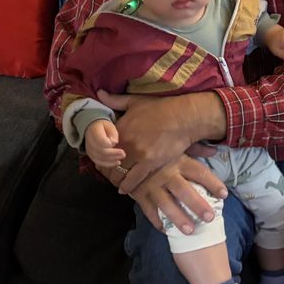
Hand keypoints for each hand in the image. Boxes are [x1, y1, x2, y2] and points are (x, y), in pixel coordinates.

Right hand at [84, 119, 124, 168]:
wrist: (92, 129)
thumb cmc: (103, 127)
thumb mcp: (110, 125)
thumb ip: (112, 133)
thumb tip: (114, 142)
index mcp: (94, 132)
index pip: (100, 141)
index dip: (109, 144)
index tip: (117, 144)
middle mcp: (90, 142)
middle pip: (101, 151)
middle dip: (113, 154)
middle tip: (123, 154)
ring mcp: (89, 150)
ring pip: (99, 158)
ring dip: (111, 160)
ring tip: (120, 159)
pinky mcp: (91, 156)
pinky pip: (98, 162)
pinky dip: (108, 164)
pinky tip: (116, 162)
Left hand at [95, 89, 227, 194]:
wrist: (183, 117)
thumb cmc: (160, 107)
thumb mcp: (135, 101)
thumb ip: (115, 100)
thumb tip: (99, 93)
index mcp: (119, 128)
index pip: (101, 148)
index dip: (99, 156)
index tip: (101, 161)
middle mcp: (125, 142)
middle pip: (108, 163)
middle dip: (107, 171)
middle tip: (108, 176)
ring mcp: (138, 154)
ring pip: (120, 174)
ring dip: (117, 181)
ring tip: (117, 184)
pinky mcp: (150, 162)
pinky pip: (135, 179)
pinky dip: (129, 186)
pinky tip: (126, 190)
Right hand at [99, 157, 226, 233]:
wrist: (123, 147)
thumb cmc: (156, 146)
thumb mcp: (175, 144)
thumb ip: (195, 148)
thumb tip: (214, 151)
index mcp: (178, 160)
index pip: (199, 172)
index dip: (212, 183)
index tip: (224, 195)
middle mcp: (166, 173)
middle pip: (184, 191)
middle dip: (197, 205)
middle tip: (209, 218)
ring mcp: (151, 185)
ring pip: (166, 204)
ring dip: (178, 218)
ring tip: (190, 231)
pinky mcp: (139, 193)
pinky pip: (148, 209)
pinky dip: (156, 220)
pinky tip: (165, 230)